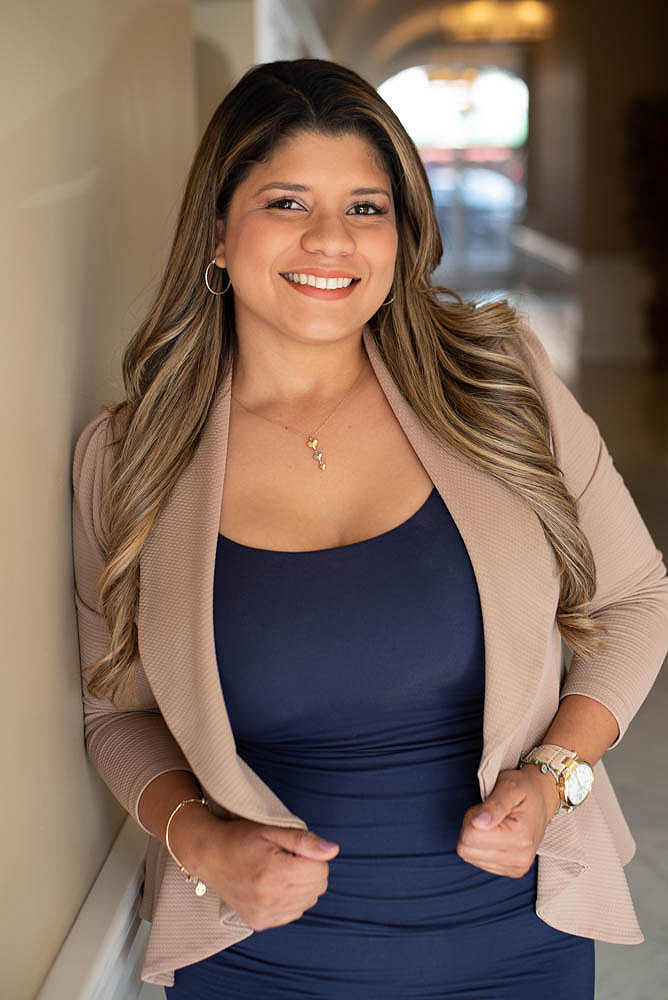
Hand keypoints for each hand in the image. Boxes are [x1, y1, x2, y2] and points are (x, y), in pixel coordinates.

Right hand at [173, 808, 339, 930]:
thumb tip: (334, 850)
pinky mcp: (260, 923)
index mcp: (275, 872)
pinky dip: (291, 899)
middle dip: (310, 870)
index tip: (294, 848)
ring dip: (302, 886)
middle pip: (318, 888)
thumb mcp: (273, 830)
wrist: (209, 855)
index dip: (313, 855)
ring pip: (308, 902)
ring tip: (279, 870)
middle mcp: (270, 898)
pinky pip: (294, 913)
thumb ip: (305, 841)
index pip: (321, 870)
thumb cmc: (241, 837)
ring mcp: (264, 914)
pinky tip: (274, 885)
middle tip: (287, 858)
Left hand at [456, 765, 559, 877]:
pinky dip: (482, 847)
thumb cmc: (525, 789)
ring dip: (476, 837)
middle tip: (489, 814)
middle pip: (467, 849)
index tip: (486, 808)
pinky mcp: (512, 870)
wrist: (543, 799)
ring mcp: (516, 867)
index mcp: (519, 837)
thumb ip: (493, 805)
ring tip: (494, 823)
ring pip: (470, 856)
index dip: (472, 817)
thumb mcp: (509, 786)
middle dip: (471, 828)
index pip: (470, 837)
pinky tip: (496, 835)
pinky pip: (479, 862)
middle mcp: (519, 858)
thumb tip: (477, 822)